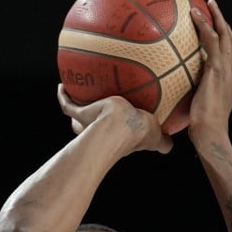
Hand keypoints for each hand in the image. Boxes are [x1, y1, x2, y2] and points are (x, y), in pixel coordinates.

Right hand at [57, 85, 172, 154]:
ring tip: (77, 93)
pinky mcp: (80, 113)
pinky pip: (67, 104)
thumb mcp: (155, 137)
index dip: (112, 132)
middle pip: (90, 128)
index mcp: (116, 137)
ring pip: (77, 116)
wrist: (118, 126)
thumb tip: (169, 147)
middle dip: (89, 122)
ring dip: (76, 108)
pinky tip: (62, 85)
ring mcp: (87, 123)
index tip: (114, 125)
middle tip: (92, 108)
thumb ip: (162, 141)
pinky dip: (63, 96)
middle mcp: (99, 131)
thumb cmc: (136, 133)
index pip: (112, 135)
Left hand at [188, 0, 231, 141]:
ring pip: (224, 36)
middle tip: (214, 8)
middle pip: (231, 41)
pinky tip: (195, 17)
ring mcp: (226, 70)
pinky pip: (212, 42)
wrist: (211, 134)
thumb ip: (196, 99)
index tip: (218, 30)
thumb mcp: (201, 109)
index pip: (230, 55)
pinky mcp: (217, 71)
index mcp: (230, 81)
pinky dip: (205, 27)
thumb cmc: (203, 129)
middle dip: (224, 23)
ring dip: (216, 18)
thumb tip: (180, 99)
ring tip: (207, 5)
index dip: (226, 40)